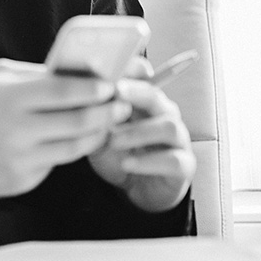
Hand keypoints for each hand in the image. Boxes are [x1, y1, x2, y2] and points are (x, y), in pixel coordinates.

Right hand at [0, 58, 132, 202]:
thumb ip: (34, 75)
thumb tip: (79, 71)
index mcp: (9, 97)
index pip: (65, 91)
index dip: (96, 88)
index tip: (114, 82)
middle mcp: (16, 130)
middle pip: (79, 121)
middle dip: (107, 111)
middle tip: (122, 103)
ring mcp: (19, 159)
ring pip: (75, 147)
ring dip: (97, 134)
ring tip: (106, 122)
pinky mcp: (21, 182)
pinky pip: (55, 164)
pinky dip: (67, 151)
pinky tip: (73, 140)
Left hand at [87, 57, 195, 212]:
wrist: (134, 189)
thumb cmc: (118, 154)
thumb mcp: (100, 133)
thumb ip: (95, 116)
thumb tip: (76, 95)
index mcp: (145, 103)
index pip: (145, 78)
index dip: (132, 70)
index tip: (110, 72)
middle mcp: (165, 116)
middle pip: (156, 96)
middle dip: (134, 93)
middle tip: (113, 95)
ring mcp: (178, 140)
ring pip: (168, 126)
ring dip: (138, 132)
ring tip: (113, 141)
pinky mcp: (184, 165)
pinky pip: (173, 160)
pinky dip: (148, 162)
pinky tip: (127, 164)